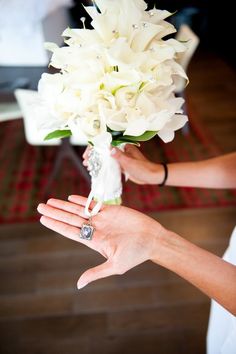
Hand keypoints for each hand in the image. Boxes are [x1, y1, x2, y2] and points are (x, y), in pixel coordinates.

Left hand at [37, 195, 165, 288]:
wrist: (153, 240)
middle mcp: (95, 229)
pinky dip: (83, 200)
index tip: (43, 219)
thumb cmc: (136, 255)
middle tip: (39, 206)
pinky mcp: (112, 210)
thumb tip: (79, 284)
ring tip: (50, 201)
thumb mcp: (115, 266)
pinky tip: (70, 198)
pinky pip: (94, 204)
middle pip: (70, 219)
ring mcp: (103, 218)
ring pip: (79, 210)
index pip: (69, 231)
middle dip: (55, 212)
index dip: (56, 225)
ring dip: (64, 205)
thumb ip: (96, 272)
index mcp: (94, 241)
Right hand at [83, 144, 164, 184]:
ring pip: (105, 157)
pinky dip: (102, 166)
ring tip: (88, 166)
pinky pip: (109, 164)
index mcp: (123, 146)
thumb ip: (119, 156)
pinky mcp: (121, 165)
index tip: (88, 154)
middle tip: (86, 162)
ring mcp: (120, 158)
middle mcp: (121, 150)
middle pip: (103, 150)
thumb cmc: (143, 168)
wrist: (151, 176)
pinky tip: (96, 170)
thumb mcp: (129, 162)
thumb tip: (109, 149)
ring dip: (96, 161)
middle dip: (93, 155)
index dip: (95, 147)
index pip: (105, 143)